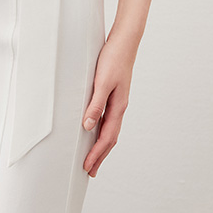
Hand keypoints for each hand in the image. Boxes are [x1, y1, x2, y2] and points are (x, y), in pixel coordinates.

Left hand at [81, 37, 135, 177]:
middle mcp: (119, 107)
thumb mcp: (102, 82)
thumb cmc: (114, 59)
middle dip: (100, 155)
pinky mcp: (115, 94)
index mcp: (118, 106)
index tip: (87, 167)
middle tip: (90, 171)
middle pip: (110, 138)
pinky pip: (109, 119)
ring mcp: (118, 101)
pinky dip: (103, 130)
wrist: (125, 42)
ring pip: (110, 129)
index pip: (106, 137)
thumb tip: (88, 126)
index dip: (96, 154)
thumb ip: (95, 104)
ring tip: (94, 156)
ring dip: (102, 145)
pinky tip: (97, 130)